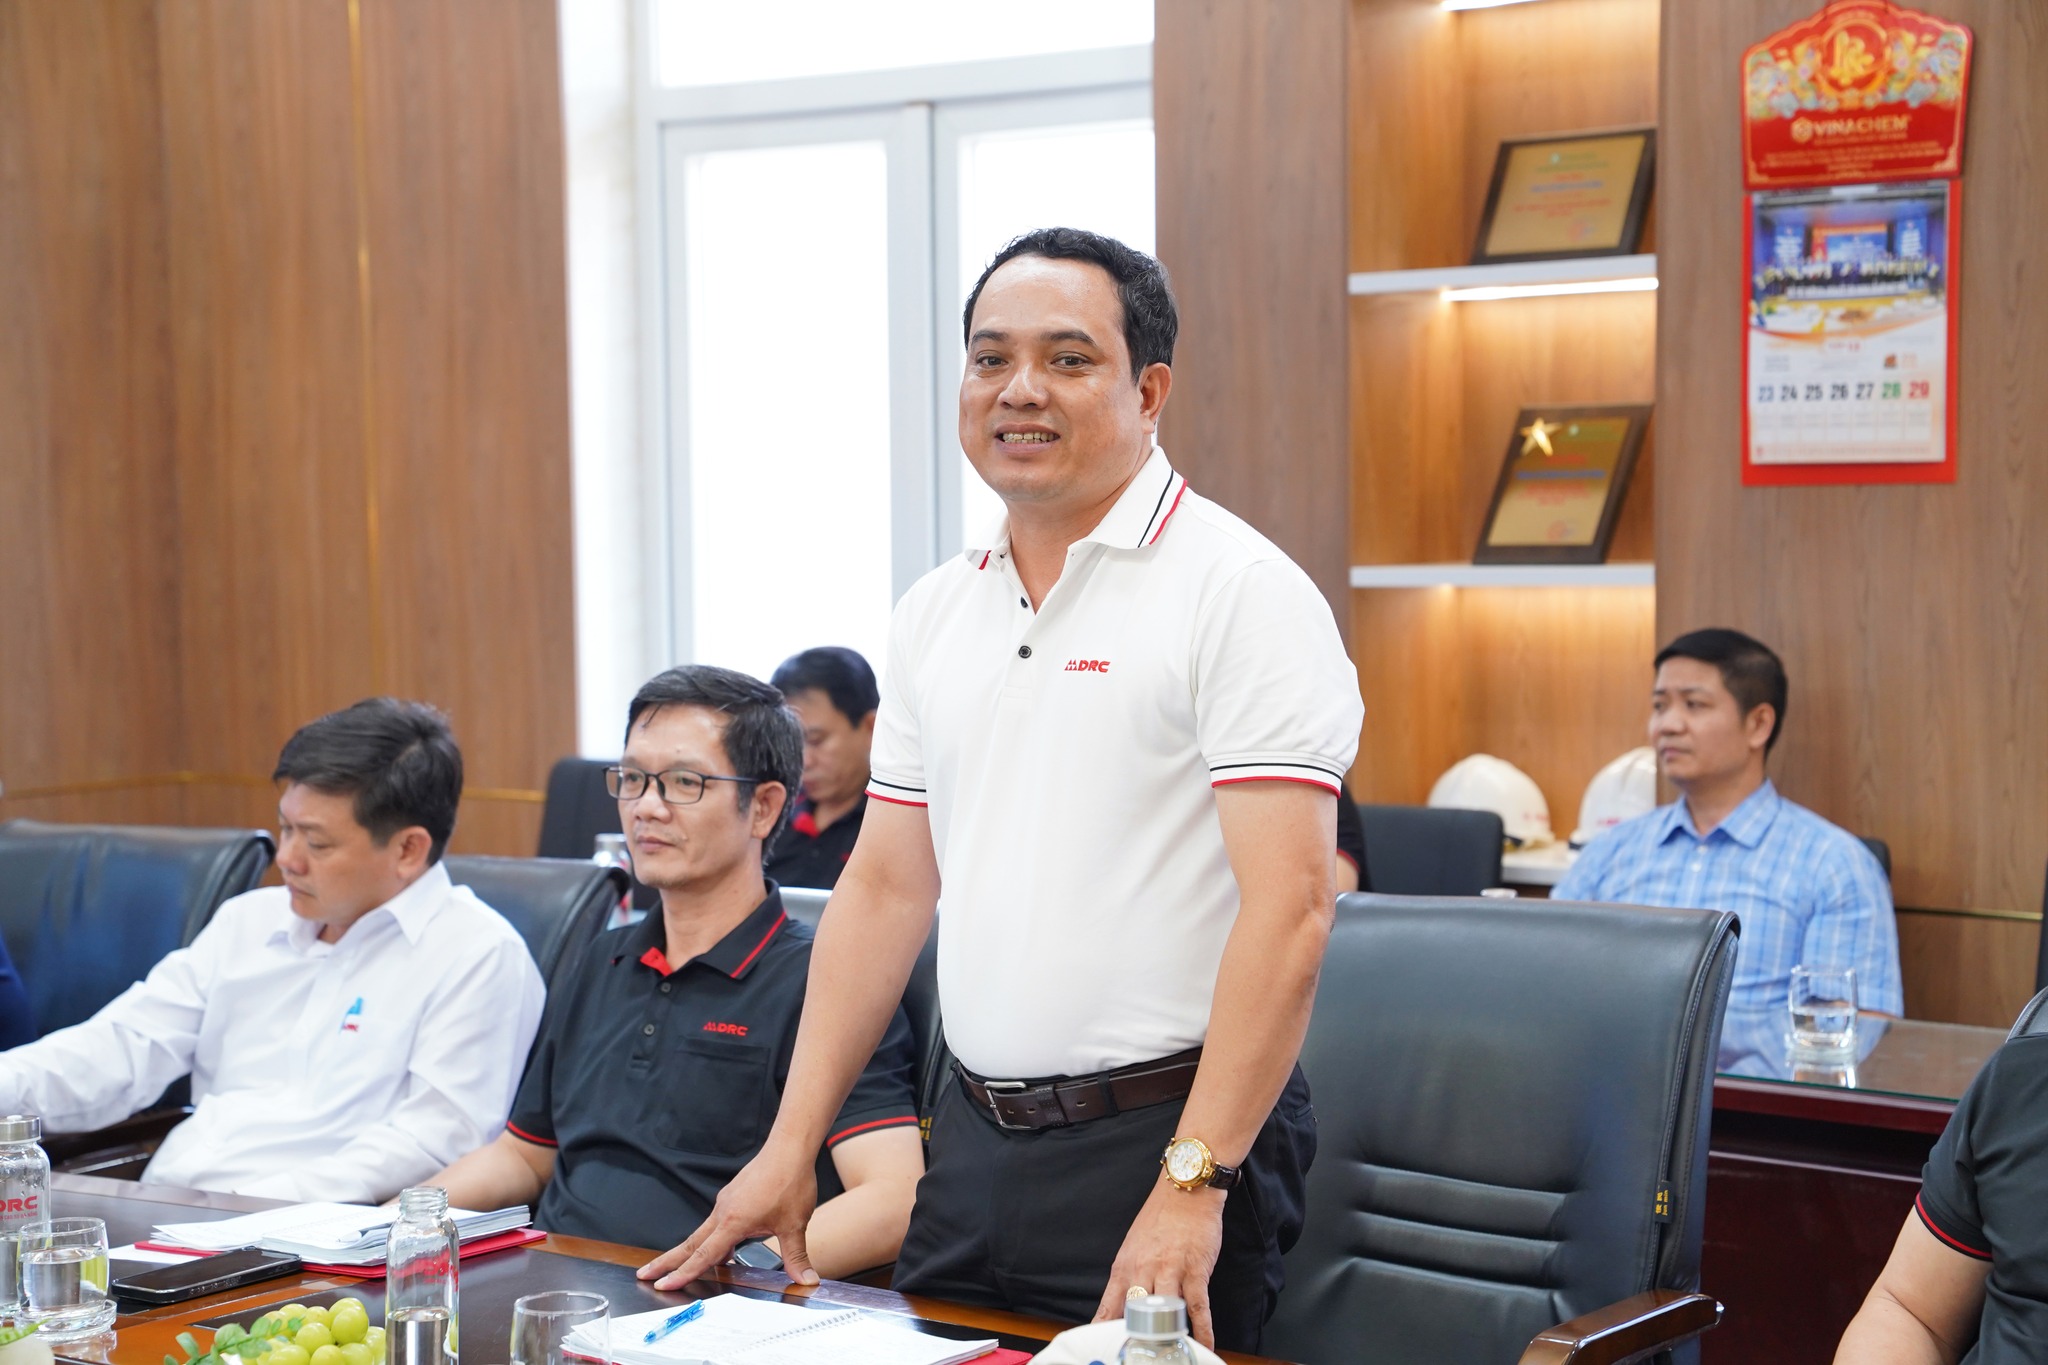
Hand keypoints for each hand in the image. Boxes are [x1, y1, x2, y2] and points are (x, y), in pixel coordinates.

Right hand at [638, 1144, 820, 1288]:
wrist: (790, 1148)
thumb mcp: (795, 1225)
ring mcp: (726, 1202)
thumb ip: (796, 1256)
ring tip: (675, 1267)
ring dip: (688, 1251)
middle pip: (690, 1243)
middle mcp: (723, 1211)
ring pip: (702, 1232)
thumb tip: (807, 1281)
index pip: (703, 1255)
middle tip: (645, 1274)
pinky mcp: (732, 1196)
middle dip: (667, 1261)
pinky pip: (715, 1222)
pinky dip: (710, 1238)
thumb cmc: (790, 1181)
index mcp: (733, 1221)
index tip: (662, 1285)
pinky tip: (722, 1249)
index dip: (683, 1273)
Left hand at [1092, 1178, 1225, 1348]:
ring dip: (1168, 1336)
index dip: (1105, 1330)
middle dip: (1137, 1337)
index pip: (1109, 1306)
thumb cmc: (1160, 1217)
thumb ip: (1129, 1276)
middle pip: (1135, 1315)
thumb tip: (1123, 1304)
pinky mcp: (1195, 1272)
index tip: (1103, 1346)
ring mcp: (1170, 1272)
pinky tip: (1204, 1344)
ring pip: (1165, 1314)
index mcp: (1124, 1266)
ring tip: (1170, 1352)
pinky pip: (1197, 1308)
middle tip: (1140, 1353)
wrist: (1185, 1190)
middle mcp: (1143, 1271)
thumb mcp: (1133, 1247)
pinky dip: (1202, 1330)